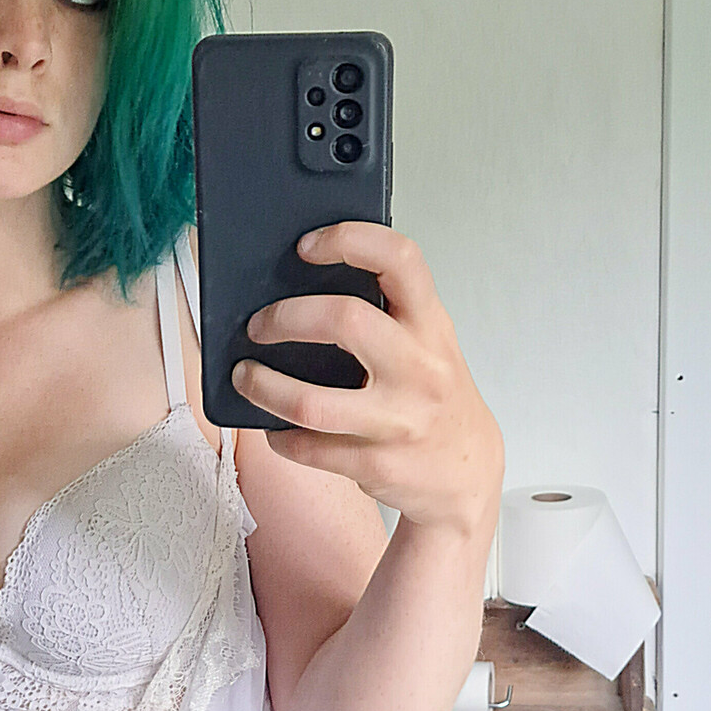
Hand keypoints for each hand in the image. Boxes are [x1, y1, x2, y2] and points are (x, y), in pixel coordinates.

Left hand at [234, 221, 502, 535]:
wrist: (466, 470)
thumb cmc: (433, 394)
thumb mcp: (426, 342)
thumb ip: (386, 311)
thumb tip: (302, 279)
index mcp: (431, 325)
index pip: (400, 259)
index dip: (350, 239)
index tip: (306, 246)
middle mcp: (421, 368)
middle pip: (344, 321)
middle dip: (285, 318)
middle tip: (257, 326)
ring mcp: (400, 420)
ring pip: (310, 403)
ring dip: (263, 387)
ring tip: (245, 376)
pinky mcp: (377, 464)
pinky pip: (308, 448)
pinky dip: (280, 436)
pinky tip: (274, 427)